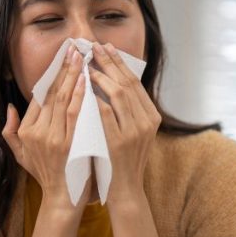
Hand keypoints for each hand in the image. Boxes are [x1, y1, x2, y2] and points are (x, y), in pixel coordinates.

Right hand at [2, 45, 91, 213]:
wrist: (63, 199)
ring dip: (72, 75)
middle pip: (51, 92)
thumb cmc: (47, 176)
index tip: (62, 58)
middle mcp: (37, 132)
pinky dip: (79, 95)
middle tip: (73, 47)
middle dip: (63, 67)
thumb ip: (11, 132)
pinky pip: (75, 113)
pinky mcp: (69, 144)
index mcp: (27, 131)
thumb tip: (10, 106)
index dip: (51, 75)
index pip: (39, 96)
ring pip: (62, 99)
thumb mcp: (22, 155)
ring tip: (81, 56)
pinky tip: (86, 79)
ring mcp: (53, 138)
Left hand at [87, 42, 160, 199]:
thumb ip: (128, 109)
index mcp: (151, 117)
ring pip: (119, 95)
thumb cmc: (123, 160)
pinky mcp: (119, 142)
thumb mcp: (133, 132)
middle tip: (94, 46)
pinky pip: (106, 114)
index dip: (119, 62)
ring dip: (102, 76)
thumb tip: (113, 80)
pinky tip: (84, 87)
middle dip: (109, 62)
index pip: (135, 82)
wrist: (125, 190)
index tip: (106, 47)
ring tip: (87, 64)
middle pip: (127, 83)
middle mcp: (147, 122)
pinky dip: (96, 98)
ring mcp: (134, 132)